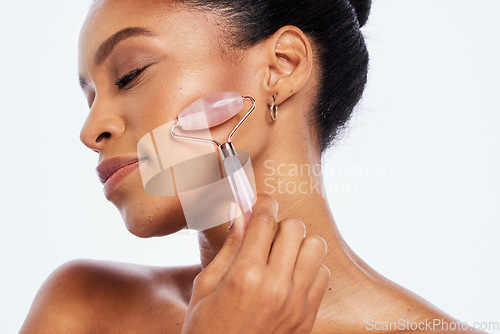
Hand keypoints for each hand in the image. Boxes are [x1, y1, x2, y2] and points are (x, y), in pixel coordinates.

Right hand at [181, 194, 329, 333]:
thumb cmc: (206, 330)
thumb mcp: (206, 287)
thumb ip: (228, 247)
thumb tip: (238, 212)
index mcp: (245, 276)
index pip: (264, 220)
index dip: (261, 204)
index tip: (258, 203)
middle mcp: (277, 286)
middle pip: (294, 227)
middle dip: (278, 224)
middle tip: (264, 236)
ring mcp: (297, 302)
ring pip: (315, 246)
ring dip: (298, 244)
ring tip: (280, 256)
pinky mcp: (309, 316)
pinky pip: (323, 274)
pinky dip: (310, 268)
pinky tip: (290, 277)